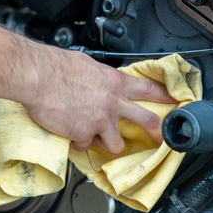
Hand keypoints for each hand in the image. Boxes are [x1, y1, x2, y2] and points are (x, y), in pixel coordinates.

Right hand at [21, 49, 175, 153]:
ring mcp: (100, 121)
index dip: (165, 97)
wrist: (38, 77)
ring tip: (96, 137)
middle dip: (156, 132)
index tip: (175, 102)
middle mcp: (112, 103)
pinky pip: (85, 145)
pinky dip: (77, 142)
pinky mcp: (84, 135)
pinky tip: (69, 132)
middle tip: (159, 138)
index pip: (148, 89)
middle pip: (146, 120)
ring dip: (107, 142)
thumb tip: (100, 82)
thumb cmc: (56, 67)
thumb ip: (100, 79)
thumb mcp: (87, 66)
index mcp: (115, 83)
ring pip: (116, 144)